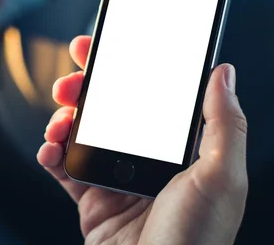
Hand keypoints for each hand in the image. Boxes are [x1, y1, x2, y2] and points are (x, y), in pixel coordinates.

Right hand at [38, 35, 247, 244]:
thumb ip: (223, 124)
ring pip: (80, 133)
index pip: (147, 98)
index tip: (107, 49)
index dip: (125, 70)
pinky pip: (62, 167)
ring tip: (59, 122)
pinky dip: (50, 153)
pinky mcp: (90, 199)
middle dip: (85, 89)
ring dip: (63, 119)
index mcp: (175, 150)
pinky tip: (49, 149)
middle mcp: (143, 160)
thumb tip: (224, 74)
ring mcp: (114, 178)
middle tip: (71, 80)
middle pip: (107, 111)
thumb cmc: (196, 240)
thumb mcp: (220, 177)